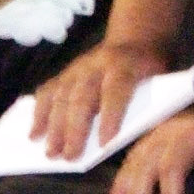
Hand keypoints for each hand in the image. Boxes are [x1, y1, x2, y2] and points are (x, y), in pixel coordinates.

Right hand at [31, 39, 167, 159]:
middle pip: (84, 94)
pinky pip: (49, 90)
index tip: (104, 143)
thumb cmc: (149, 71)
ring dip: (54, 125)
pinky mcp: (66, 72)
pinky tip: (34, 133)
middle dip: (75, 127)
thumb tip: (126, 142)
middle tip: (69, 156)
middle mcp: (99, 62)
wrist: (137, 37)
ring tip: (50, 152)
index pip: (117, 89)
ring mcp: (79, 66)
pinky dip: (39, 112)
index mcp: (126, 64)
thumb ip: (146, 106)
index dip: (111, 115)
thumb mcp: (159, 81)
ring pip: (62, 94)